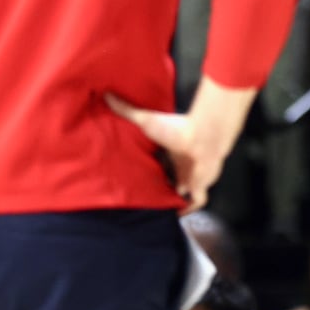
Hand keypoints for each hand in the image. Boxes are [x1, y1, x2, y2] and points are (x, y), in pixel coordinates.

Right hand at [107, 94, 225, 212]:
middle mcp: (182, 165)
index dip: (150, 172)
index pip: (160, 165)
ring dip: (173, 200)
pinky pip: (197, 202)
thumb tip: (106, 94)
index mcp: (171, 152)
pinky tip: (177, 215)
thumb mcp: (146, 120)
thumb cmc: (177, 127)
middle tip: (143, 199)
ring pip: (183, 193)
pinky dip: (188, 209)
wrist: (202, 136)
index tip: (136, 178)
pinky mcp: (200, 185)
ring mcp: (192, 176)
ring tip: (156, 211)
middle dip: (160, 189)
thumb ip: (126, 110)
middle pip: (170, 181)